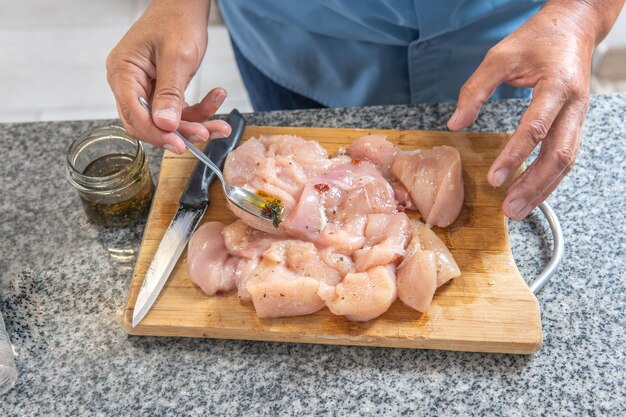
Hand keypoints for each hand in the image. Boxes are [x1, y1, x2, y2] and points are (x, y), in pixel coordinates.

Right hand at [106, 0, 230, 153]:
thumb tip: (164, 124)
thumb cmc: (176, 20)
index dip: (156, 133)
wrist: (185, 5)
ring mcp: (144, 87)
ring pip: (167, 120)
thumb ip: (170, 93)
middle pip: (148, 122)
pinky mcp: (161, 90)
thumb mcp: (177, 57)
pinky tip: (216, 98)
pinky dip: (198, 110)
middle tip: (205, 134)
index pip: (133, 114)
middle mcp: (129, 82)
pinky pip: (177, 110)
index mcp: (123, 72)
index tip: (179, 143)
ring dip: (195, 124)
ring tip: (221, 125)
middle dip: (179, 131)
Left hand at [448, 0, 622, 219]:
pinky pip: (565, 157)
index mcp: (556, 86)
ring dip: (543, 190)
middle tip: (509, 209)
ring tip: (518, 210)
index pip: (535, 128)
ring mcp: (578, 116)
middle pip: (558, 155)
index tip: (494, 180)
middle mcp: (574, 105)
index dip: (514, 156)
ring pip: (566, 162)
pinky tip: (531, 194)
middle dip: (533, 186)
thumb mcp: (499, 56)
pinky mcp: (575, 123)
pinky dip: (549, 179)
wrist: (574, 26)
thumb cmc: (537, 39)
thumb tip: (455, 123)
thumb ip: (475, 89)